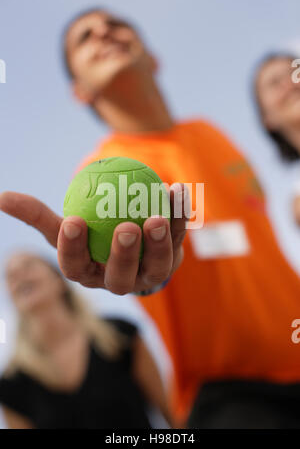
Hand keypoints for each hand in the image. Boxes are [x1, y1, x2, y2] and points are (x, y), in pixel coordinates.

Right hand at [0, 184, 186, 294]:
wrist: (130, 247)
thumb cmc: (92, 237)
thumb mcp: (65, 227)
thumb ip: (39, 215)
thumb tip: (1, 197)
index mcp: (89, 273)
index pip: (75, 267)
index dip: (73, 248)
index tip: (73, 220)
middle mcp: (119, 281)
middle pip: (120, 277)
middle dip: (124, 256)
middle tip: (127, 228)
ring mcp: (149, 274)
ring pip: (157, 265)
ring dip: (159, 242)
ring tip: (157, 217)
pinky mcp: (173, 259)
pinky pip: (178, 237)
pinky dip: (180, 215)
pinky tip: (178, 190)